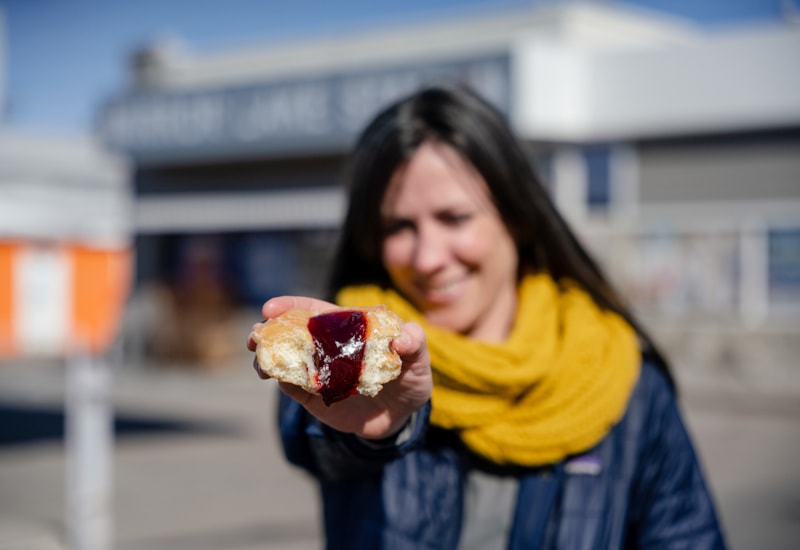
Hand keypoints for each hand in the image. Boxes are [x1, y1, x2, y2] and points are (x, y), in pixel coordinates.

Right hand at [247, 295, 432, 439]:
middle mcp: (326, 345)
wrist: (402, 415)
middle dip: (268, 330)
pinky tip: (272, 376)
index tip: (270, 307)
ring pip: (284, 357)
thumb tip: (401, 340)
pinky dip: (279, 379)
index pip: (314, 311)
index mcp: (346, 326)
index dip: (291, 306)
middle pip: (290, 332)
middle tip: (255, 334)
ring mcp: (317, 370)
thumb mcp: (419, 357)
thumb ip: (414, 342)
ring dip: (267, 355)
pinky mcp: (313, 396)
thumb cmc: (410, 376)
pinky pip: (291, 385)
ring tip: (259, 359)